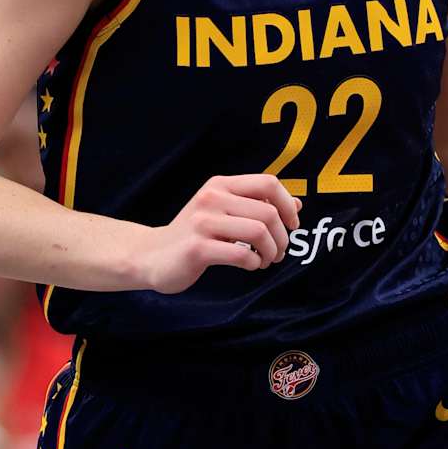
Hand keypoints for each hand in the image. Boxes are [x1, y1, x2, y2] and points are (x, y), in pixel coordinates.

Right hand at [132, 174, 302, 293]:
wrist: (151, 255)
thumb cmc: (194, 233)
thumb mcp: (223, 211)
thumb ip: (256, 205)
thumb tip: (296, 205)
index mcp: (220, 185)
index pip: (268, 183)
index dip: (287, 204)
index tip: (292, 225)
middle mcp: (212, 198)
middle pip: (268, 213)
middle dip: (282, 237)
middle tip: (279, 252)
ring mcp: (203, 223)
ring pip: (258, 232)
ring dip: (271, 251)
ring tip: (266, 260)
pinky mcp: (197, 248)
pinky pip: (241, 254)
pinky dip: (254, 263)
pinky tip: (250, 265)